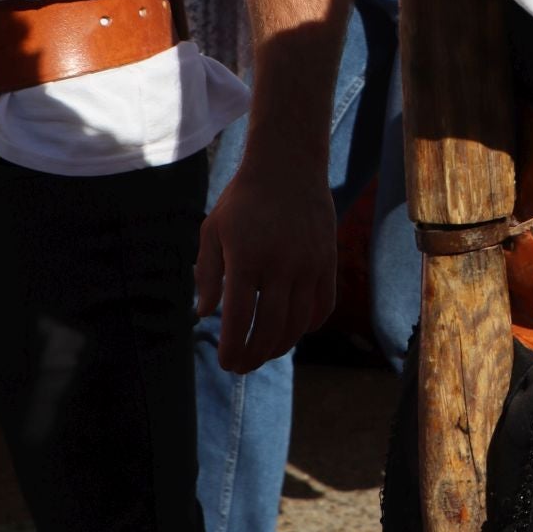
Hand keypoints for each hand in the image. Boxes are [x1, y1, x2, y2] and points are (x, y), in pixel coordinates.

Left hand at [195, 157, 336, 373]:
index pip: (239, 318)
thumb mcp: (213, 230)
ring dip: (280, 346)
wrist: (287, 165)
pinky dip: (309, 325)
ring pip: (298, 323)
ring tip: (264, 351)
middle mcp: (280, 264)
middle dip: (254, 356)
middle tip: (242, 366)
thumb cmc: (243, 199)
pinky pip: (323, 306)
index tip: (226, 363)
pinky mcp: (327, 260)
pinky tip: (293, 328)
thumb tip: (205, 314)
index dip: (232, 348)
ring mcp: (308, 263)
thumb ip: (207, 273)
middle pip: (271, 329)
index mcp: (246, 258)